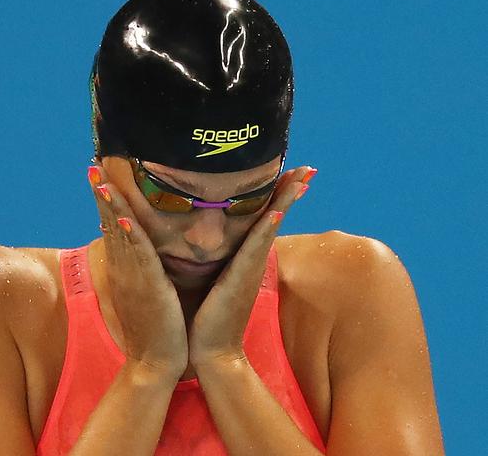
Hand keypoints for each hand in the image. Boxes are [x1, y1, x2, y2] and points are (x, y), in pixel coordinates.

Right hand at [89, 161, 187, 378]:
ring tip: (100, 179)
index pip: (112, 224)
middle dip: (102, 193)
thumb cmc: (159, 324)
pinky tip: (122, 216)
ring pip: (119, 234)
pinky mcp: (147, 288)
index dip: (106, 198)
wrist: (158, 361)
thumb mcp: (148, 289)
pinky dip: (129, 235)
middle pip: (109, 223)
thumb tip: (147, 244)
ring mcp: (132, 277)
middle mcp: (123, 268)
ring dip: (109, 205)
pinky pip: (137, 256)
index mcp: (125, 267)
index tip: (100, 172)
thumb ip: (145, 266)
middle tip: (94, 164)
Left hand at [188, 165, 317, 367]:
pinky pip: (255, 250)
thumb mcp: (216, 278)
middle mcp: (253, 260)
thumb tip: (215, 240)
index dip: (278, 195)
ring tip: (300, 177)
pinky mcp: (240, 280)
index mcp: (246, 257)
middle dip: (290, 191)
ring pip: (271, 227)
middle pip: (275, 217)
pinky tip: (275, 212)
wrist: (211, 350)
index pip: (265, 218)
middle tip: (307, 167)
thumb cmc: (210, 315)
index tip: (290, 171)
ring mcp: (250, 270)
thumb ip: (220, 258)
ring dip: (285, 202)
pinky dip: (266, 230)